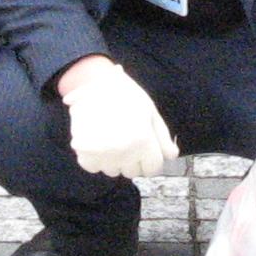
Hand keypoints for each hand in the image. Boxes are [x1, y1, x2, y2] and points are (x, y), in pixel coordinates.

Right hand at [58, 56, 176, 180]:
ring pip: (113, 170)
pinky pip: (92, 167)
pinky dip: (92, 158)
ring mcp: (103, 154)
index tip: (143, 150)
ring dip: (112, 159)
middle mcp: (125, 151)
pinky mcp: (84, 153)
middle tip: (124, 138)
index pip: (153, 169)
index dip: (150, 160)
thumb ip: (162, 135)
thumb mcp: (149, 110)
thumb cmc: (124, 94)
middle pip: (132, 172)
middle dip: (131, 159)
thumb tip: (172, 155)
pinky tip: (94, 140)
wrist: (90, 82)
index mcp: (143, 140)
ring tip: (108, 136)